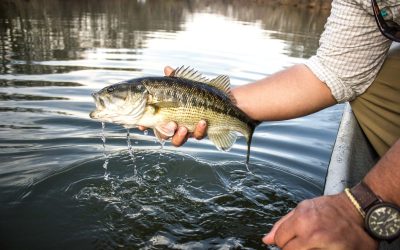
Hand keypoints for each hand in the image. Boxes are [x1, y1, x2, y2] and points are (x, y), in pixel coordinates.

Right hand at [138, 66, 207, 146]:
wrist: (226, 100)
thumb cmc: (203, 90)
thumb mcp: (188, 82)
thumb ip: (175, 78)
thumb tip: (167, 68)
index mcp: (167, 112)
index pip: (151, 120)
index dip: (144, 124)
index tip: (141, 126)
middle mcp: (175, 123)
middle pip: (163, 134)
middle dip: (163, 132)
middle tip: (169, 125)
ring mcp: (188, 130)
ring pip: (178, 140)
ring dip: (180, 135)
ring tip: (183, 127)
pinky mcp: (201, 133)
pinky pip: (198, 136)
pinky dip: (200, 130)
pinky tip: (203, 122)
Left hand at [262, 193, 377, 249]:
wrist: (359, 210)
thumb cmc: (331, 208)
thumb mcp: (304, 208)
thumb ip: (283, 223)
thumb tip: (266, 239)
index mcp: (301, 219)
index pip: (279, 240)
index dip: (283, 241)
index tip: (291, 239)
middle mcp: (311, 232)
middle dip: (292, 247)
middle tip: (303, 242)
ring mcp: (324, 245)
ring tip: (314, 243)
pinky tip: (324, 246)